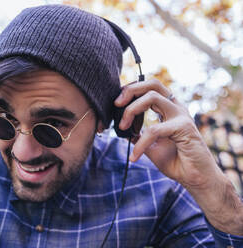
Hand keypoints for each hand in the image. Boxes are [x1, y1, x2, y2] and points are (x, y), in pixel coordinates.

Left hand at [115, 79, 242, 234]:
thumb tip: (123, 130)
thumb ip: (139, 135)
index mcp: (169, 109)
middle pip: (152, 84)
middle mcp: (176, 108)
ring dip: (131, 109)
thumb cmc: (176, 162)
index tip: (117, 102)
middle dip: (130, 90)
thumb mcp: (151, 146)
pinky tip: (134, 156)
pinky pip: (154, 130)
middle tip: (116, 103)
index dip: (132, 90)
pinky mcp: (184, 127)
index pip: (150, 88)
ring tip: (121, 126)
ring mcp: (181, 116)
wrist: (196, 179)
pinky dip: (140, 143)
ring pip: (152, 97)